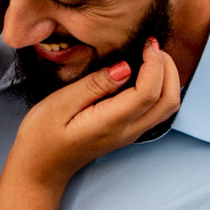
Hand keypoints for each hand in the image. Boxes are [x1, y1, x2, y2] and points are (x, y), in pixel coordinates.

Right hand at [12, 39, 181, 184]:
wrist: (41, 167)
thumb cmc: (43, 135)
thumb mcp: (60, 104)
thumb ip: (94, 85)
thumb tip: (124, 68)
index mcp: (111, 123)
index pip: (149, 92)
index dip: (154, 64)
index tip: (147, 43)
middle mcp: (128, 131)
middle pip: (168, 101)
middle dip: (168, 69)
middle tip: (152, 46)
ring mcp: (131, 134)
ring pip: (168, 107)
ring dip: (168, 79)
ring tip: (151, 56)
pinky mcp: (129, 132)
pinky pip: (157, 110)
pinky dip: (161, 88)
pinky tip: (145, 72)